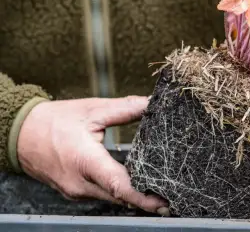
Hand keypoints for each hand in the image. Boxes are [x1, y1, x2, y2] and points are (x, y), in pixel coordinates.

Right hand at [17, 95, 168, 213]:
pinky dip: (120, 192)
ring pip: (112, 198)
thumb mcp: (93, 110)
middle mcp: (81, 184)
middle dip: (145, 198)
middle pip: (120, 196)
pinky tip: (137, 185)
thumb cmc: (55, 121)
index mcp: (85, 161)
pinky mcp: (75, 192)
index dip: (142, 197)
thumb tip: (152, 103)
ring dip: (133, 196)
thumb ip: (125, 109)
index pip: (119, 185)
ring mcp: (77, 192)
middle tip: (171, 197)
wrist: (20, 135)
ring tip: (159, 192)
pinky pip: (103, 195)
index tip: (162, 202)